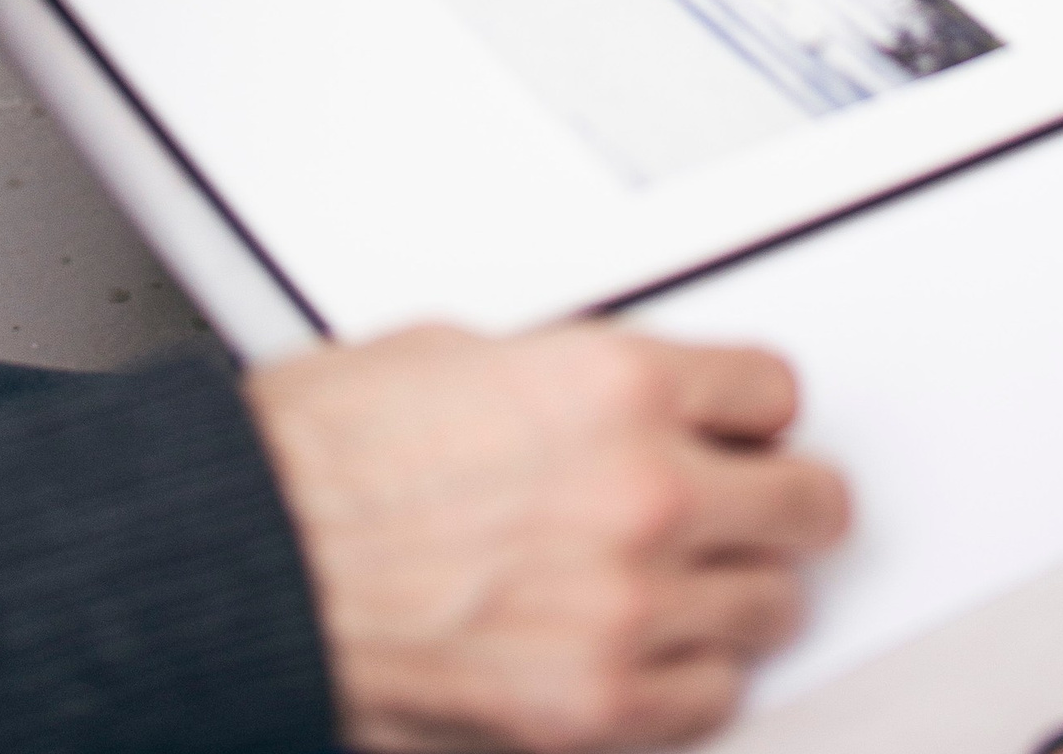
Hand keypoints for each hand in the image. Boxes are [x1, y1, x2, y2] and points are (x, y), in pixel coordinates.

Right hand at [246, 321, 848, 751]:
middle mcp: (642, 492)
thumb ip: (567, 381)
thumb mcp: (460, 354)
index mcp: (611, 384)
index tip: (746, 425)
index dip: (752, 409)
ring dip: (732, 590)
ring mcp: (630, 609)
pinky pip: (712, 697)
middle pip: (807, 502)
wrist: (255, 560)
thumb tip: (611, 403)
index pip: (770, 391)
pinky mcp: (600, 708)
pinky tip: (645, 645)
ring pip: (771, 606)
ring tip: (685, 580)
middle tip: (752, 503)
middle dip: (776, 500)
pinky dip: (686, 675)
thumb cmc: (322, 458)